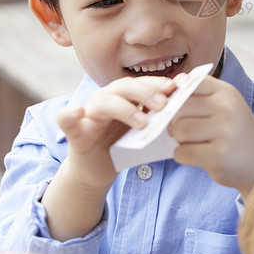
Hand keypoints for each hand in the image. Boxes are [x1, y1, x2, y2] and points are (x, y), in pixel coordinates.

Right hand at [42, 75, 176, 240]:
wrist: (99, 170)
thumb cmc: (125, 146)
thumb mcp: (146, 132)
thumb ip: (159, 118)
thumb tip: (186, 106)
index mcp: (126, 97)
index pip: (144, 84)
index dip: (160, 84)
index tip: (179, 89)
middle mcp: (107, 99)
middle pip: (126, 88)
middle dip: (147, 93)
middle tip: (165, 104)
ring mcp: (90, 114)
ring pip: (105, 102)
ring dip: (124, 109)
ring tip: (142, 122)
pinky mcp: (76, 131)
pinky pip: (67, 120)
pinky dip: (69, 115)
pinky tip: (76, 113)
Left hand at [168, 75, 253, 197]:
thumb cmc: (235, 134)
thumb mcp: (224, 107)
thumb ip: (199, 95)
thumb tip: (172, 85)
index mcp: (227, 93)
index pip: (191, 83)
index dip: (178, 95)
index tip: (178, 108)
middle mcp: (227, 108)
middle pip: (180, 109)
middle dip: (175, 122)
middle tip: (182, 131)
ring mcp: (225, 132)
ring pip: (180, 130)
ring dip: (179, 140)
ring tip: (193, 143)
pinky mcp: (219, 155)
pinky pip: (183, 153)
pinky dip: (183, 156)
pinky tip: (197, 156)